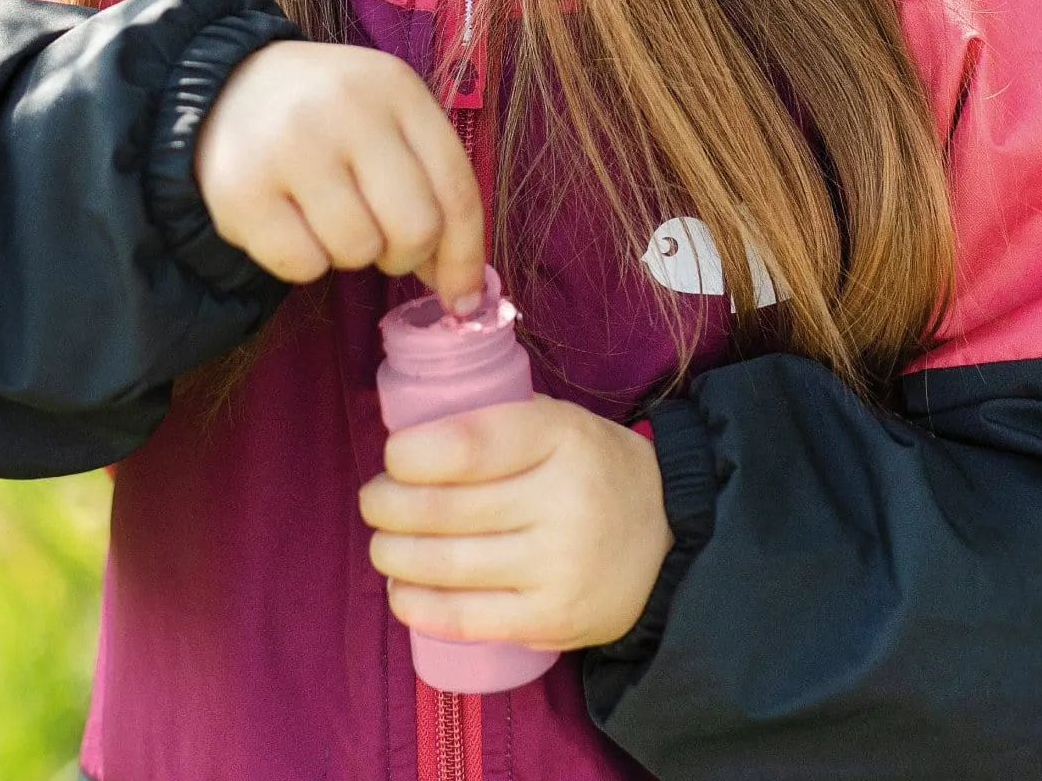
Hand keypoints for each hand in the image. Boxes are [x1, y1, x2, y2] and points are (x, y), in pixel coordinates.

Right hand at [193, 39, 485, 309]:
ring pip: (357, 253)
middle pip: (415, 229)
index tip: (463, 296)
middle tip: (378, 237)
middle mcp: (347, 109)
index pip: (456, 188)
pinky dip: (302, 260)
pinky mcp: (242, 189)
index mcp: (395, 88)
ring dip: (347, 252)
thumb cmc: (327, 115)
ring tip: (324, 212)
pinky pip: (301, 267)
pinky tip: (287, 220)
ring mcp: (291, 146)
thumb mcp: (388, 121)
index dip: (466, 255)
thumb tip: (460, 291)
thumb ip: (432, 189)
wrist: (224, 87)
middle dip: (403, 254)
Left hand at [358, 394, 674, 651]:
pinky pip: (468, 619)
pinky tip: (399, 592)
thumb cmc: (592, 468)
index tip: (392, 456)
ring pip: (448, 565)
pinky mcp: (552, 620)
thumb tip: (409, 433)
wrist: (668, 538)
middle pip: (446, 509)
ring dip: (393, 556)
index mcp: (562, 437)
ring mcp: (558, 567)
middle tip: (373, 501)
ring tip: (382, 545)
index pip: (470, 446)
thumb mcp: (559, 421)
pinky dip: (420, 607)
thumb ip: (496, 420)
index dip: (413, 454)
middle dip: (388, 506)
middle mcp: (562, 502)